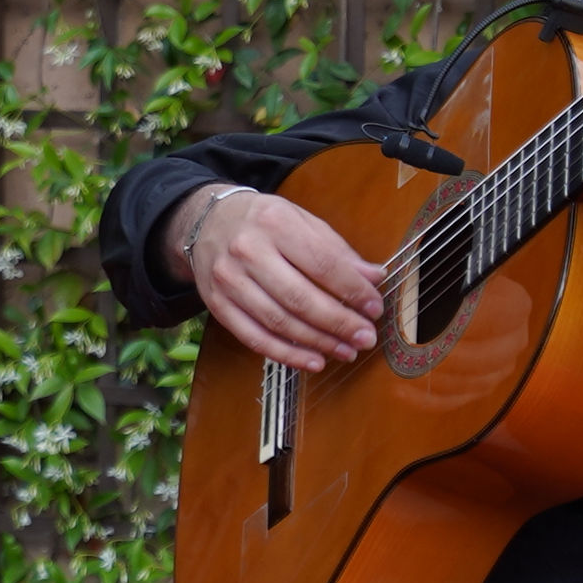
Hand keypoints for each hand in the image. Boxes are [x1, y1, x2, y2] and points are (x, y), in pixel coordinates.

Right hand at [173, 186, 383, 369]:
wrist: (207, 221)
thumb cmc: (264, 222)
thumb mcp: (302, 221)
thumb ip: (337, 250)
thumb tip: (374, 278)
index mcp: (275, 222)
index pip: (322, 263)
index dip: (353, 290)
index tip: (374, 308)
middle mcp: (247, 250)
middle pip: (300, 297)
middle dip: (339, 323)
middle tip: (365, 338)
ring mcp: (228, 280)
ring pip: (278, 322)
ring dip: (317, 343)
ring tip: (345, 351)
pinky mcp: (216, 304)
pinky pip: (253, 337)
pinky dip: (286, 355)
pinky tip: (312, 361)